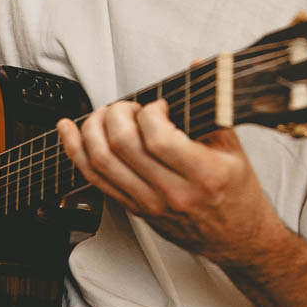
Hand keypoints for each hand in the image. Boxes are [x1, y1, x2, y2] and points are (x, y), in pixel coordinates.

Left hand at [55, 100, 284, 266]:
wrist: (236, 239)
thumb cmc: (236, 195)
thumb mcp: (234, 149)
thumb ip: (212, 109)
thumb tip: (196, 67)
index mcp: (203, 174)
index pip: (158, 138)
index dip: (150, 112)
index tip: (157, 106)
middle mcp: (172, 192)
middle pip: (123, 145)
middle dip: (117, 114)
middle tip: (128, 108)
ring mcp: (149, 204)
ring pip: (101, 161)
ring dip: (92, 128)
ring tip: (104, 115)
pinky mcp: (133, 209)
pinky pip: (94, 179)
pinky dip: (75, 151)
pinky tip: (70, 132)